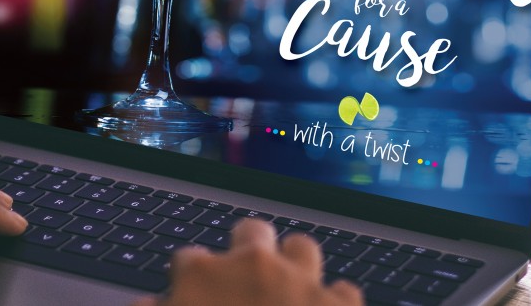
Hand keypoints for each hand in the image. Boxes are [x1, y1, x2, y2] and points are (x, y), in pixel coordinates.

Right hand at [134, 219, 362, 305]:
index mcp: (202, 276)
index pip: (187, 259)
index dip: (190, 279)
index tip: (193, 294)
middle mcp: (252, 267)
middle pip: (251, 232)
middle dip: (247, 248)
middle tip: (243, 276)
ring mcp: (300, 281)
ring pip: (301, 247)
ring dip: (295, 263)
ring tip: (288, 285)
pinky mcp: (341, 305)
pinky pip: (342, 289)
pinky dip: (333, 301)